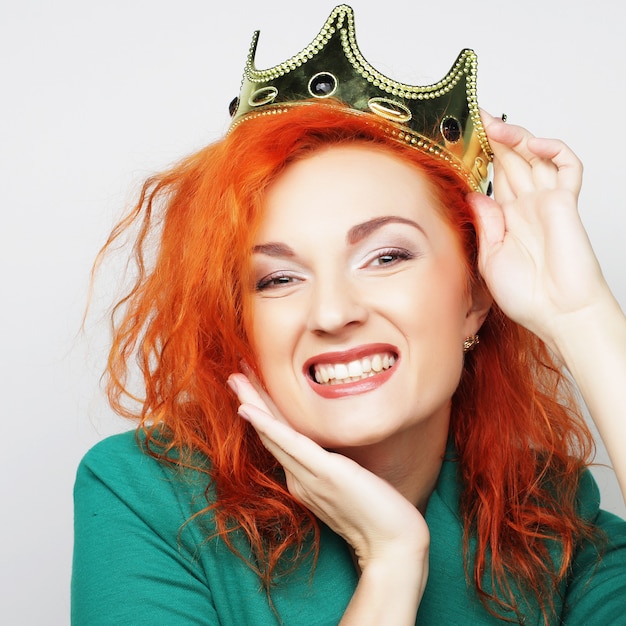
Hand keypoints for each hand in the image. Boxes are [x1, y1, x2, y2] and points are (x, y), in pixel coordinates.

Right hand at [227, 372, 428, 572]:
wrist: (393, 545)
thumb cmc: (378, 513)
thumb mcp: (349, 484)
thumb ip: (332, 468)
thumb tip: (329, 450)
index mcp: (303, 479)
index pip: (278, 437)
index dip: (263, 409)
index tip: (251, 386)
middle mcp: (298, 477)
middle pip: (269, 431)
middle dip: (250, 400)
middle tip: (232, 374)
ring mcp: (308, 476)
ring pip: (273, 432)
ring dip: (252, 402)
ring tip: (235, 378)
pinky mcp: (324, 473)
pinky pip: (290, 444)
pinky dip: (267, 426)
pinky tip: (248, 410)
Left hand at [468, 111, 608, 352]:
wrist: (557, 314)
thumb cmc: (526, 295)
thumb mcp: (489, 258)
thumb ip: (484, 225)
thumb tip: (474, 194)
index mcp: (506, 220)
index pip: (492, 177)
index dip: (480, 157)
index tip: (461, 141)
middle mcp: (526, 207)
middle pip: (510, 161)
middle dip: (494, 137)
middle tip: (475, 116)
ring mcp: (546, 203)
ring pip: (534, 157)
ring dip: (515, 137)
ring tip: (493, 123)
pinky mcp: (565, 204)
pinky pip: (567, 167)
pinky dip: (553, 150)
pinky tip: (532, 144)